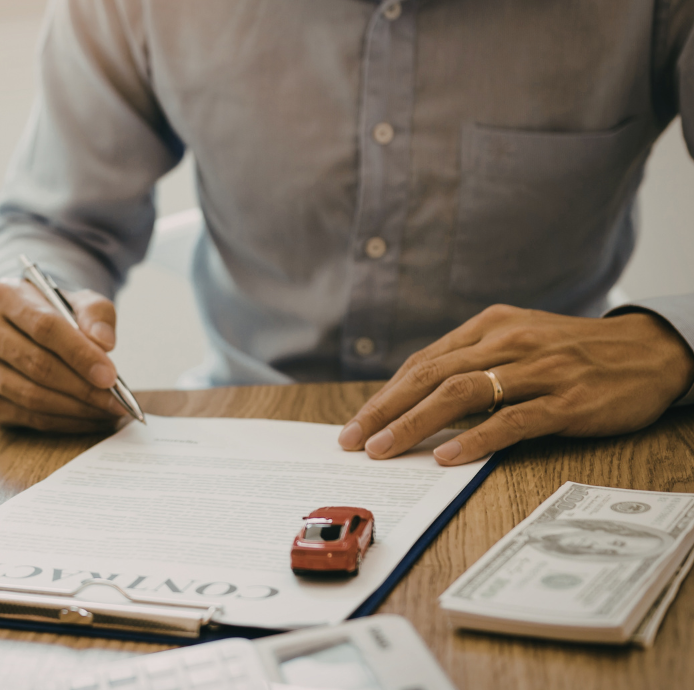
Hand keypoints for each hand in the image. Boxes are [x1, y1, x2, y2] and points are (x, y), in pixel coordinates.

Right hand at [0, 278, 125, 431]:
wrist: (28, 326)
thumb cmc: (57, 313)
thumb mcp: (80, 301)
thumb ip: (96, 315)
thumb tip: (105, 344)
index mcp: (6, 295)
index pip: (45, 327)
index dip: (80, 354)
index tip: (111, 376)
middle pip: (37, 365)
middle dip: (83, 388)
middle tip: (116, 401)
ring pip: (31, 396)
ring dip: (76, 409)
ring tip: (108, 411)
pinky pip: (28, 416)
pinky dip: (63, 422)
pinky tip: (89, 418)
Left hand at [337, 305, 693, 465]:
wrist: (649, 350)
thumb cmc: (573, 352)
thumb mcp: (518, 342)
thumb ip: (472, 363)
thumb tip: (417, 401)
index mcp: (490, 326)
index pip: (424, 362)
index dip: (386, 395)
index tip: (357, 424)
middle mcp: (508, 342)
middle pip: (431, 376)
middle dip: (385, 410)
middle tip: (354, 441)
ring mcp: (538, 370)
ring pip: (462, 394)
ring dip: (415, 424)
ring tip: (384, 450)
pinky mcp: (567, 401)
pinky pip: (512, 420)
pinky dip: (475, 439)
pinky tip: (447, 457)